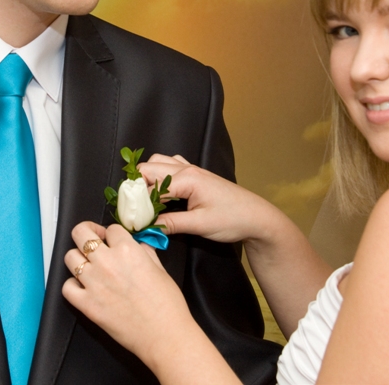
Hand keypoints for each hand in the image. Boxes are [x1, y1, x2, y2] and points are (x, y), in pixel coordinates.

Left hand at [61, 222, 195, 359]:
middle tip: (93, 241)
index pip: (111, 228)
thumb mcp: (161, 269)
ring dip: (78, 258)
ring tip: (89, 265)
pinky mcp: (87, 305)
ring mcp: (94, 283)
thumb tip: (139, 246)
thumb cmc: (167, 305)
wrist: (164, 335)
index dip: (112, 234)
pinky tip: (83, 288)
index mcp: (128, 250)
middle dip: (86, 232)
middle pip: (80, 232)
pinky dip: (72, 285)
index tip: (113, 240)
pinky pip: (66, 287)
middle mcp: (107, 262)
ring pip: (70, 257)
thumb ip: (145, 252)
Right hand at [139, 154, 279, 245]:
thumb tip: (145, 227)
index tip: (131, 218)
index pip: (149, 184)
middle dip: (137, 187)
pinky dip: (161, 175)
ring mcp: (191, 169)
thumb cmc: (233, 219)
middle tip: (135, 210)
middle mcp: (187, 168)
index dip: (137, 201)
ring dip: (148, 178)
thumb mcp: (200, 225)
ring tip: (147, 201)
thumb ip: (170, 224)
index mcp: (187, 178)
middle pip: (149, 167)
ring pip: (158, 163)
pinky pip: (171, 166)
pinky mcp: (196, 175)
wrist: (257, 217)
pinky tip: (163, 193)